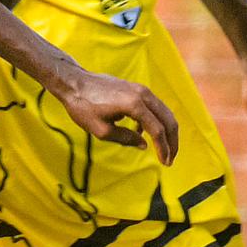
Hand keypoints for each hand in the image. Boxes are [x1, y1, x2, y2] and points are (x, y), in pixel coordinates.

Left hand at [54, 68, 179, 160]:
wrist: (74, 83)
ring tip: (163, 150)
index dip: (163, 148)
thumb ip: (125, 138)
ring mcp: (141, 89)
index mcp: (134, 105)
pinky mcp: (137, 89)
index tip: (165, 163)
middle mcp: (142, 94)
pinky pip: (154, 107)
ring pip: (164, 113)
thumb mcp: (101, 130)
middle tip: (170, 160)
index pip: (157, 130)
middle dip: (172, 142)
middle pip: (168, 120)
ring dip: (167, 132)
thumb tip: (144, 145)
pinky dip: (156, 122)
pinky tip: (143, 135)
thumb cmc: (83, 106)